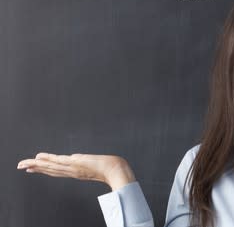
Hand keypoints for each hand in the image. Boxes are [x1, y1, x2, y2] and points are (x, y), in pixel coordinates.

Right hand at [17, 153, 135, 190]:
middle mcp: (72, 171)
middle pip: (50, 170)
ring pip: (51, 166)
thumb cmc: (110, 168)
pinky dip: (48, 159)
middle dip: (35, 168)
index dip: (43, 170)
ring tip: (24, 163)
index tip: (33, 168)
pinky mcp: (76, 163)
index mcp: (76, 172)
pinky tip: (39, 157)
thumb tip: (78, 158)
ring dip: (36, 165)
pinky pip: (58, 161)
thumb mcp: (94, 165)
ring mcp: (73, 167)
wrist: (117, 170)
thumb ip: (85, 162)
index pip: (56, 171)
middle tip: (21, 166)